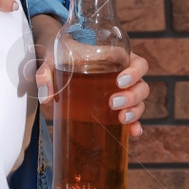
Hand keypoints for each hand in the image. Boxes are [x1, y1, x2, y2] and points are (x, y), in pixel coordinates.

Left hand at [33, 36, 148, 138]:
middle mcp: (124, 75)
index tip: (119, 81)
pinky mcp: (116, 108)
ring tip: (121, 118)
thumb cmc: (61, 55)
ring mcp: (122, 92)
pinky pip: (132, 117)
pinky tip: (133, 133)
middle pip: (141, 86)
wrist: (58, 60)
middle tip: (113, 103)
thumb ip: (46, 72)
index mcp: (117, 58)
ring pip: (140, 102)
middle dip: (132, 97)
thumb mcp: (52, 59)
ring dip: (135, 111)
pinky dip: (135, 126)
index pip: (138, 64)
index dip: (135, 73)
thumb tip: (46, 97)